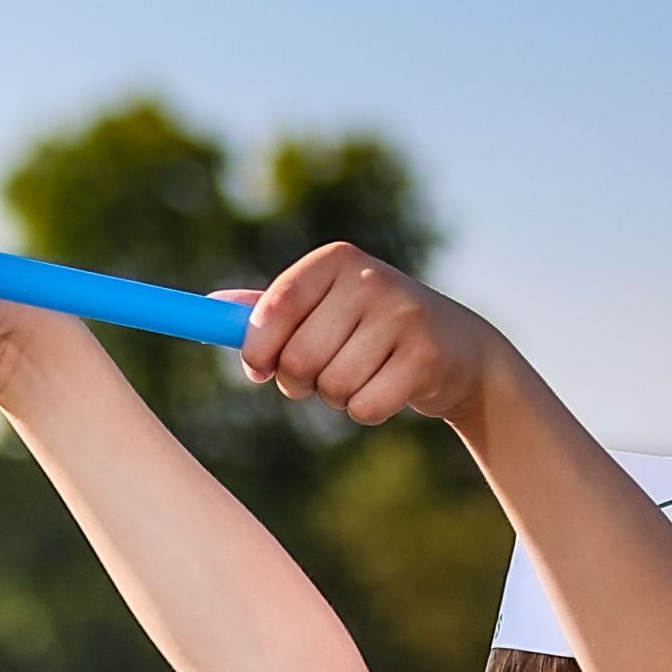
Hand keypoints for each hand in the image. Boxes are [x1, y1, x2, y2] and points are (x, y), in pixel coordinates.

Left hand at [237, 243, 505, 424]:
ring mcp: (403, 315)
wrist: (459, 347)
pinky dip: (368, 410)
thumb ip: (271, 309)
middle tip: (322, 373)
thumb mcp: (325, 307)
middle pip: (298, 359)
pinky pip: (364, 408)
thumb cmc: (371, 329)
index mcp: (336, 261)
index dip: (257, 350)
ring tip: (364, 373)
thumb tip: (212, 304)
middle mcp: (372, 278)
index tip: (260, 368)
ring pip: (331, 386)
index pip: (275, 309)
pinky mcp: (426, 356)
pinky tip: (390, 387)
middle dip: (299, 382)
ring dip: (337, 396)